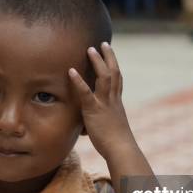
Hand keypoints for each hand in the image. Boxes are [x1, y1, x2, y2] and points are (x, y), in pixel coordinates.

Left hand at [68, 42, 135, 159]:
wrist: (121, 149)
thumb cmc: (117, 144)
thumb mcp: (111, 129)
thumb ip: (103, 122)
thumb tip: (94, 125)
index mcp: (116, 103)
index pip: (117, 80)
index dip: (114, 66)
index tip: (111, 55)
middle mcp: (113, 99)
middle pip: (113, 72)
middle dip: (108, 57)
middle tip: (103, 44)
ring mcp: (105, 103)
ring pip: (104, 77)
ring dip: (97, 61)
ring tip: (90, 49)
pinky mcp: (94, 110)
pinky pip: (86, 93)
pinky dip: (78, 81)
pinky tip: (71, 71)